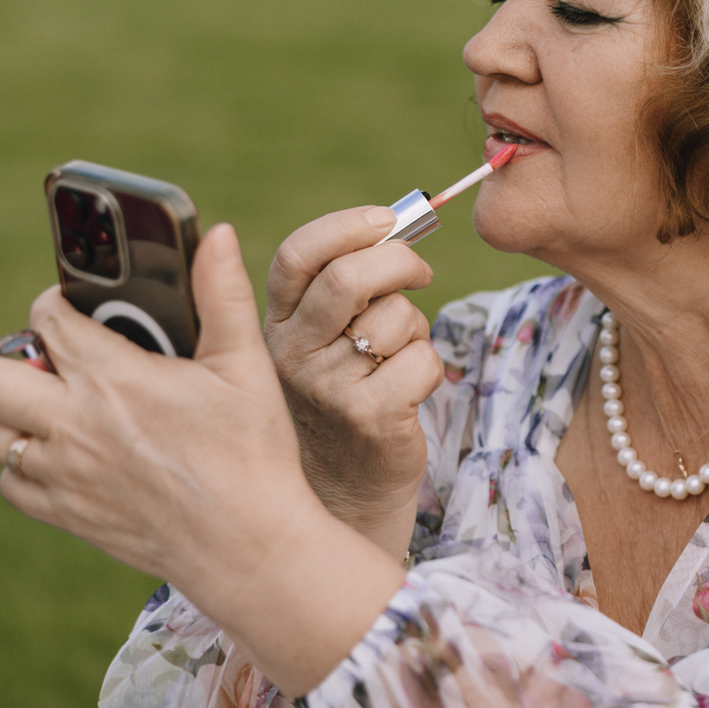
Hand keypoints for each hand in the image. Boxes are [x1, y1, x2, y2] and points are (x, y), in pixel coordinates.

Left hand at [0, 224, 405, 695]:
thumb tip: (220, 234)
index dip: (51, 302)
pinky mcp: (64, 512)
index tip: (66, 303)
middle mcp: (72, 424)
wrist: (247, 544)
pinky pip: (10, 478)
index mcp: (112, 379)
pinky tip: (46, 444)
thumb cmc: (254, 452)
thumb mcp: (245, 365)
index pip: (48, 320)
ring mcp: (61, 473)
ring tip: (20, 383)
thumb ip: (222, 294)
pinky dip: (17, 455)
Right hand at [264, 207, 443, 554]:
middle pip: (350, 278)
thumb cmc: (349, 395)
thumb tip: (397, 224)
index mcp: (277, 323)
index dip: (345, 226)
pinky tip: (410, 390)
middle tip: (420, 275)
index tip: (386, 219)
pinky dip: (431, 366)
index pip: (297, 256)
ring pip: (396, 318)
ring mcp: (327, 388)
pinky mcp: (369, 417)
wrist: (348, 488)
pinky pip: (422, 360)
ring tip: (400, 356)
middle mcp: (292, 353)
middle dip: (401, 263)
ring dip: (417, 327)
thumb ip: (350, 287)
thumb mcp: (329, 339)